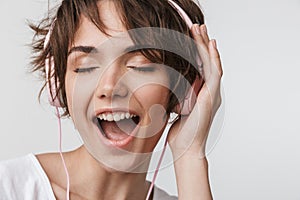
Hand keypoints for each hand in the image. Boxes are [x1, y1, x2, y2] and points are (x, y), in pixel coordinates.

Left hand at [167, 24, 222, 158]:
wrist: (186, 148)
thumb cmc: (180, 133)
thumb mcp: (175, 109)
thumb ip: (176, 97)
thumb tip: (169, 86)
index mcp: (201, 94)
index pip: (200, 67)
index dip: (197, 52)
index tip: (191, 38)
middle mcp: (209, 91)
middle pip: (207, 62)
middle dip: (202, 43)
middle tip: (198, 28)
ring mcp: (212, 93)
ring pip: (211, 63)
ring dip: (206, 45)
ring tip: (201, 29)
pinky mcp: (212, 96)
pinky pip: (214, 72)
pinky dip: (213, 57)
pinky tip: (211, 44)